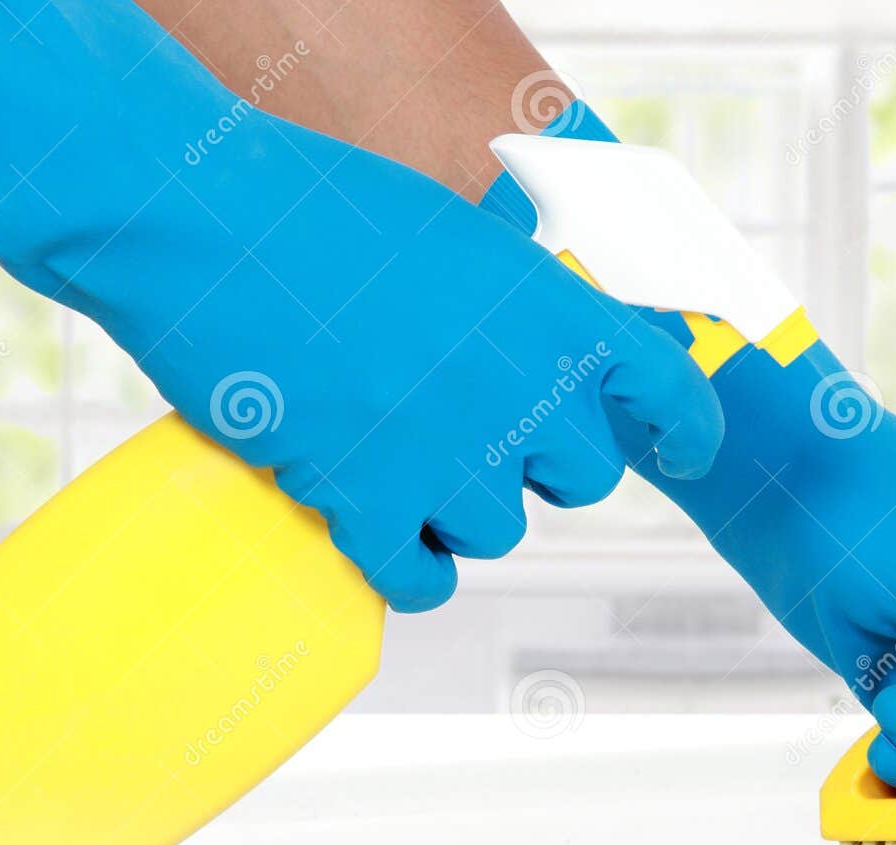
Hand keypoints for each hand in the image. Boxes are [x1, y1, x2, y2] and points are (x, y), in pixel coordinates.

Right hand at [0, 0, 720, 611]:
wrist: (207, 220)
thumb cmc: (324, 212)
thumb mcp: (464, 242)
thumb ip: (528, 312)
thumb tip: (570, 366)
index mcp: (557, 314)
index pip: (670, 392)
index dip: (687, 431)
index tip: (684, 452)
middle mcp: (524, 392)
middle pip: (583, 481)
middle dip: (538, 465)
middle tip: (474, 432)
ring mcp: (449, 455)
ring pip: (498, 532)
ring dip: (458, 509)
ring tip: (397, 457)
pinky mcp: (368, 503)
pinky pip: (421, 582)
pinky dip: (407, 570)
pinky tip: (384, 541)